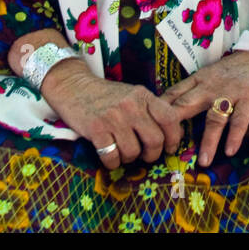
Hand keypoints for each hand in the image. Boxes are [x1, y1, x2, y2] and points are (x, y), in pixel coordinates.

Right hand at [41, 60, 182, 170]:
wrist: (74, 87)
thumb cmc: (107, 97)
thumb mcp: (133, 96)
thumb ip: (151, 111)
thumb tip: (174, 135)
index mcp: (143, 96)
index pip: (170, 118)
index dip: (174, 137)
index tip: (170, 147)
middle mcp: (131, 105)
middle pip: (155, 140)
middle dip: (151, 154)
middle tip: (145, 155)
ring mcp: (113, 117)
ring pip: (133, 152)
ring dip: (129, 158)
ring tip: (122, 150)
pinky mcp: (96, 129)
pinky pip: (112, 157)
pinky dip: (112, 162)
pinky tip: (109, 154)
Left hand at [161, 43, 248, 165]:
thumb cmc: (239, 66)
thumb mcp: (213, 73)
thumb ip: (197, 88)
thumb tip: (176, 106)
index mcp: (199, 79)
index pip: (173, 94)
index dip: (159, 111)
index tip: (148, 129)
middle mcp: (210, 85)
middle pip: (186, 106)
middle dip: (173, 127)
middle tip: (164, 149)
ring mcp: (230, 91)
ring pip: (214, 118)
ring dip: (208, 142)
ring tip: (203, 162)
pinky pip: (240, 119)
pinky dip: (234, 135)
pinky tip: (230, 151)